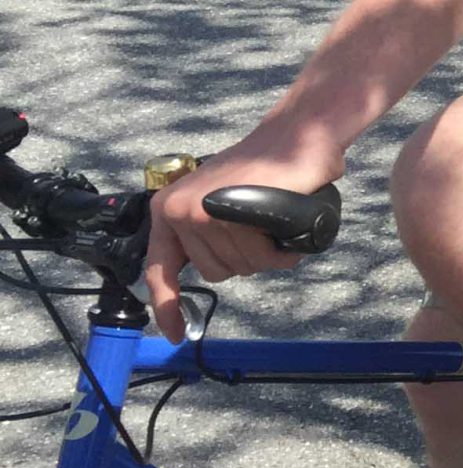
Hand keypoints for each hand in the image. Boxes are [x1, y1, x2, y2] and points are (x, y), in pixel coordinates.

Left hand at [144, 125, 345, 341]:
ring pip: (240, 266)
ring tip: (276, 224)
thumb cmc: (267, 169)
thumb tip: (216, 266)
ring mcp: (202, 212)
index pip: (160, 269)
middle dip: (246, 259)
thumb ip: (210, 231)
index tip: (178, 333)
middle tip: (263, 230)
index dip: (168, 306)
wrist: (296, 134)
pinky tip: (285, 228)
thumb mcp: (222, 199)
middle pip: (215, 272)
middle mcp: (178, 212)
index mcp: (169, 210)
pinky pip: (260, 257)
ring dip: (267, 254)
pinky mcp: (230, 213)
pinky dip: (280, 251)